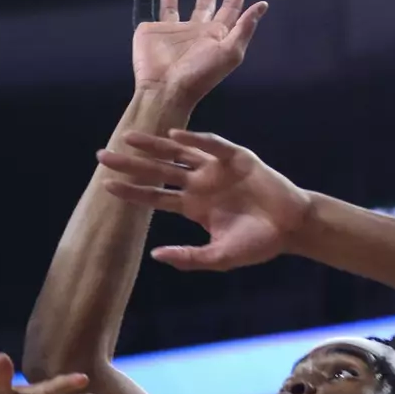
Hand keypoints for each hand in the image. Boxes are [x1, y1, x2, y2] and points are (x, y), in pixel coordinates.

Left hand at [97, 129, 312, 270]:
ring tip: (129, 138)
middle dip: (130, 164)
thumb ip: (189, 257)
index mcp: (191, 206)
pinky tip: (175, 136)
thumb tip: (155, 255)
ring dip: (154, 146)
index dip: (130, 191)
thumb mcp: (219, 257)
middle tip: (102, 155)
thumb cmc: (257, 244)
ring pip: (178, 154)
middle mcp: (199, 184)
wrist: (292, 229)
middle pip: (157, 171)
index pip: (153, 196)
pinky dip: (196, 140)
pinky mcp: (238, 159)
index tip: (105, 185)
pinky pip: (213, 146)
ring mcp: (216, 170)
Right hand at [132, 0, 267, 107]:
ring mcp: (171, 30)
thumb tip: (262, 5)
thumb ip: (244, 27)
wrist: (165, 90)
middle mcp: (195, 30)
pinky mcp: (150, 31)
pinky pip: (146, 10)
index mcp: (216, 34)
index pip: (231, 5)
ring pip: (172, 5)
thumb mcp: (230, 52)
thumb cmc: (200, 74)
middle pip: (204, 4)